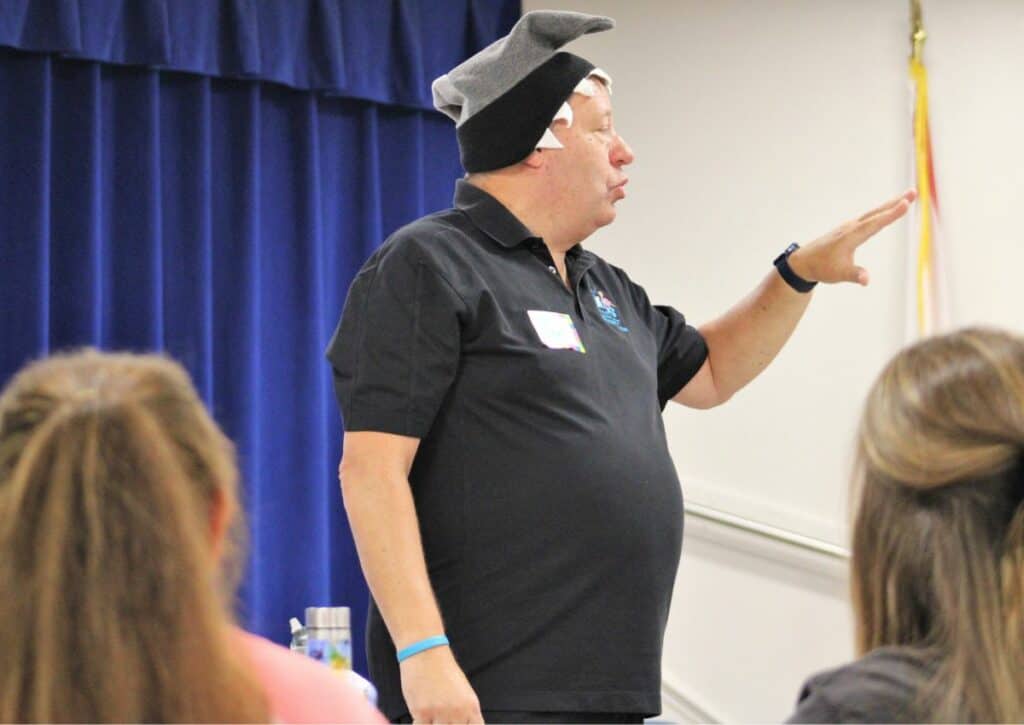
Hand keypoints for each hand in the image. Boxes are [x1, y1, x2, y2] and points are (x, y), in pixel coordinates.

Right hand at [400, 645, 482, 723]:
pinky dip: (419, 723)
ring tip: (431, 716)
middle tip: (441, 718)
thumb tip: (463, 724)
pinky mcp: (422, 712)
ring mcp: (440, 713)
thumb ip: (465, 712)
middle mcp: (458, 711)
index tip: (459, 724)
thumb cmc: (442, 668)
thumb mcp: (463, 691)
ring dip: (433, 724)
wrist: (426, 652)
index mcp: (471, 706)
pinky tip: (420, 717)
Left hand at [787, 189, 915, 285]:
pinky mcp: (849, 229)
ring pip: (873, 213)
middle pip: (877, 213)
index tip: (906, 203)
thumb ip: (854, 275)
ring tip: (907, 197)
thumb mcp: (839, 274)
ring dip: (890, 205)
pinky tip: (887, 209)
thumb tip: (866, 280)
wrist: (804, 262)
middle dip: (895, 203)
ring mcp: (850, 227)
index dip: (891, 214)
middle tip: (913, 192)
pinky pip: (869, 217)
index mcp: (851, 237)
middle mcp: (851, 228)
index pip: (875, 224)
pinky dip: (881, 211)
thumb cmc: (822, 268)